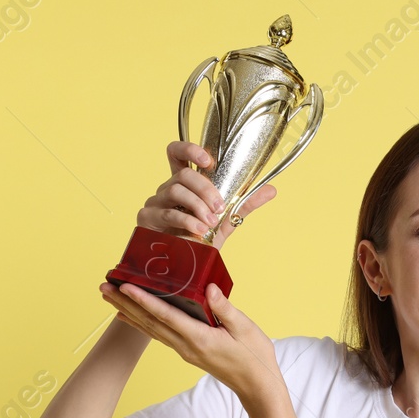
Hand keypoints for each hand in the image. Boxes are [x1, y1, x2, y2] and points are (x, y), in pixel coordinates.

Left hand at [99, 279, 280, 404]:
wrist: (256, 386)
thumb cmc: (254, 356)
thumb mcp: (245, 328)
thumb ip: (224, 308)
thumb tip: (208, 288)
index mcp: (199, 338)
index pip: (165, 316)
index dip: (144, 300)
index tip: (125, 287)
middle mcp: (186, 346)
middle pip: (149, 322)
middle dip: (125, 303)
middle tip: (104, 287)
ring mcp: (184, 351)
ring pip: (150, 329)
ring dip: (127, 312)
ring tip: (108, 297)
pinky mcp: (187, 351)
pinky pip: (158, 335)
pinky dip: (140, 324)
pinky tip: (128, 317)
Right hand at [137, 141, 277, 249]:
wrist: (188, 267)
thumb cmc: (201, 240)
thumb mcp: (225, 220)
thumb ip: (244, 203)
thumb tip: (272, 190)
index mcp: (183, 184)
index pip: (177, 153)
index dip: (189, 149)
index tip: (208, 161)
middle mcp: (166, 189)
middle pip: (182, 174)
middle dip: (205, 188)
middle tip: (219, 207)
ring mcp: (155, 203)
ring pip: (176, 190)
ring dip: (198, 205)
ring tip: (210, 223)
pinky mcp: (147, 219)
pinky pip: (168, 213)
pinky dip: (187, 220)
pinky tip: (198, 230)